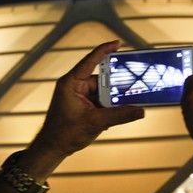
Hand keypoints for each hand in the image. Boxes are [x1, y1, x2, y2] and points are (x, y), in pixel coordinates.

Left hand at [32, 41, 144, 157]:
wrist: (52, 148)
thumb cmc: (64, 134)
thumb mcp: (95, 123)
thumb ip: (119, 116)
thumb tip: (140, 111)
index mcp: (71, 83)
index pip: (90, 61)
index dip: (104, 50)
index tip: (118, 44)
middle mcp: (74, 86)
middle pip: (101, 80)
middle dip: (115, 87)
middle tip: (132, 87)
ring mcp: (79, 96)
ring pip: (103, 93)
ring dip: (112, 101)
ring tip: (124, 106)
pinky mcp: (83, 106)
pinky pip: (100, 102)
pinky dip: (108, 108)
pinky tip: (114, 116)